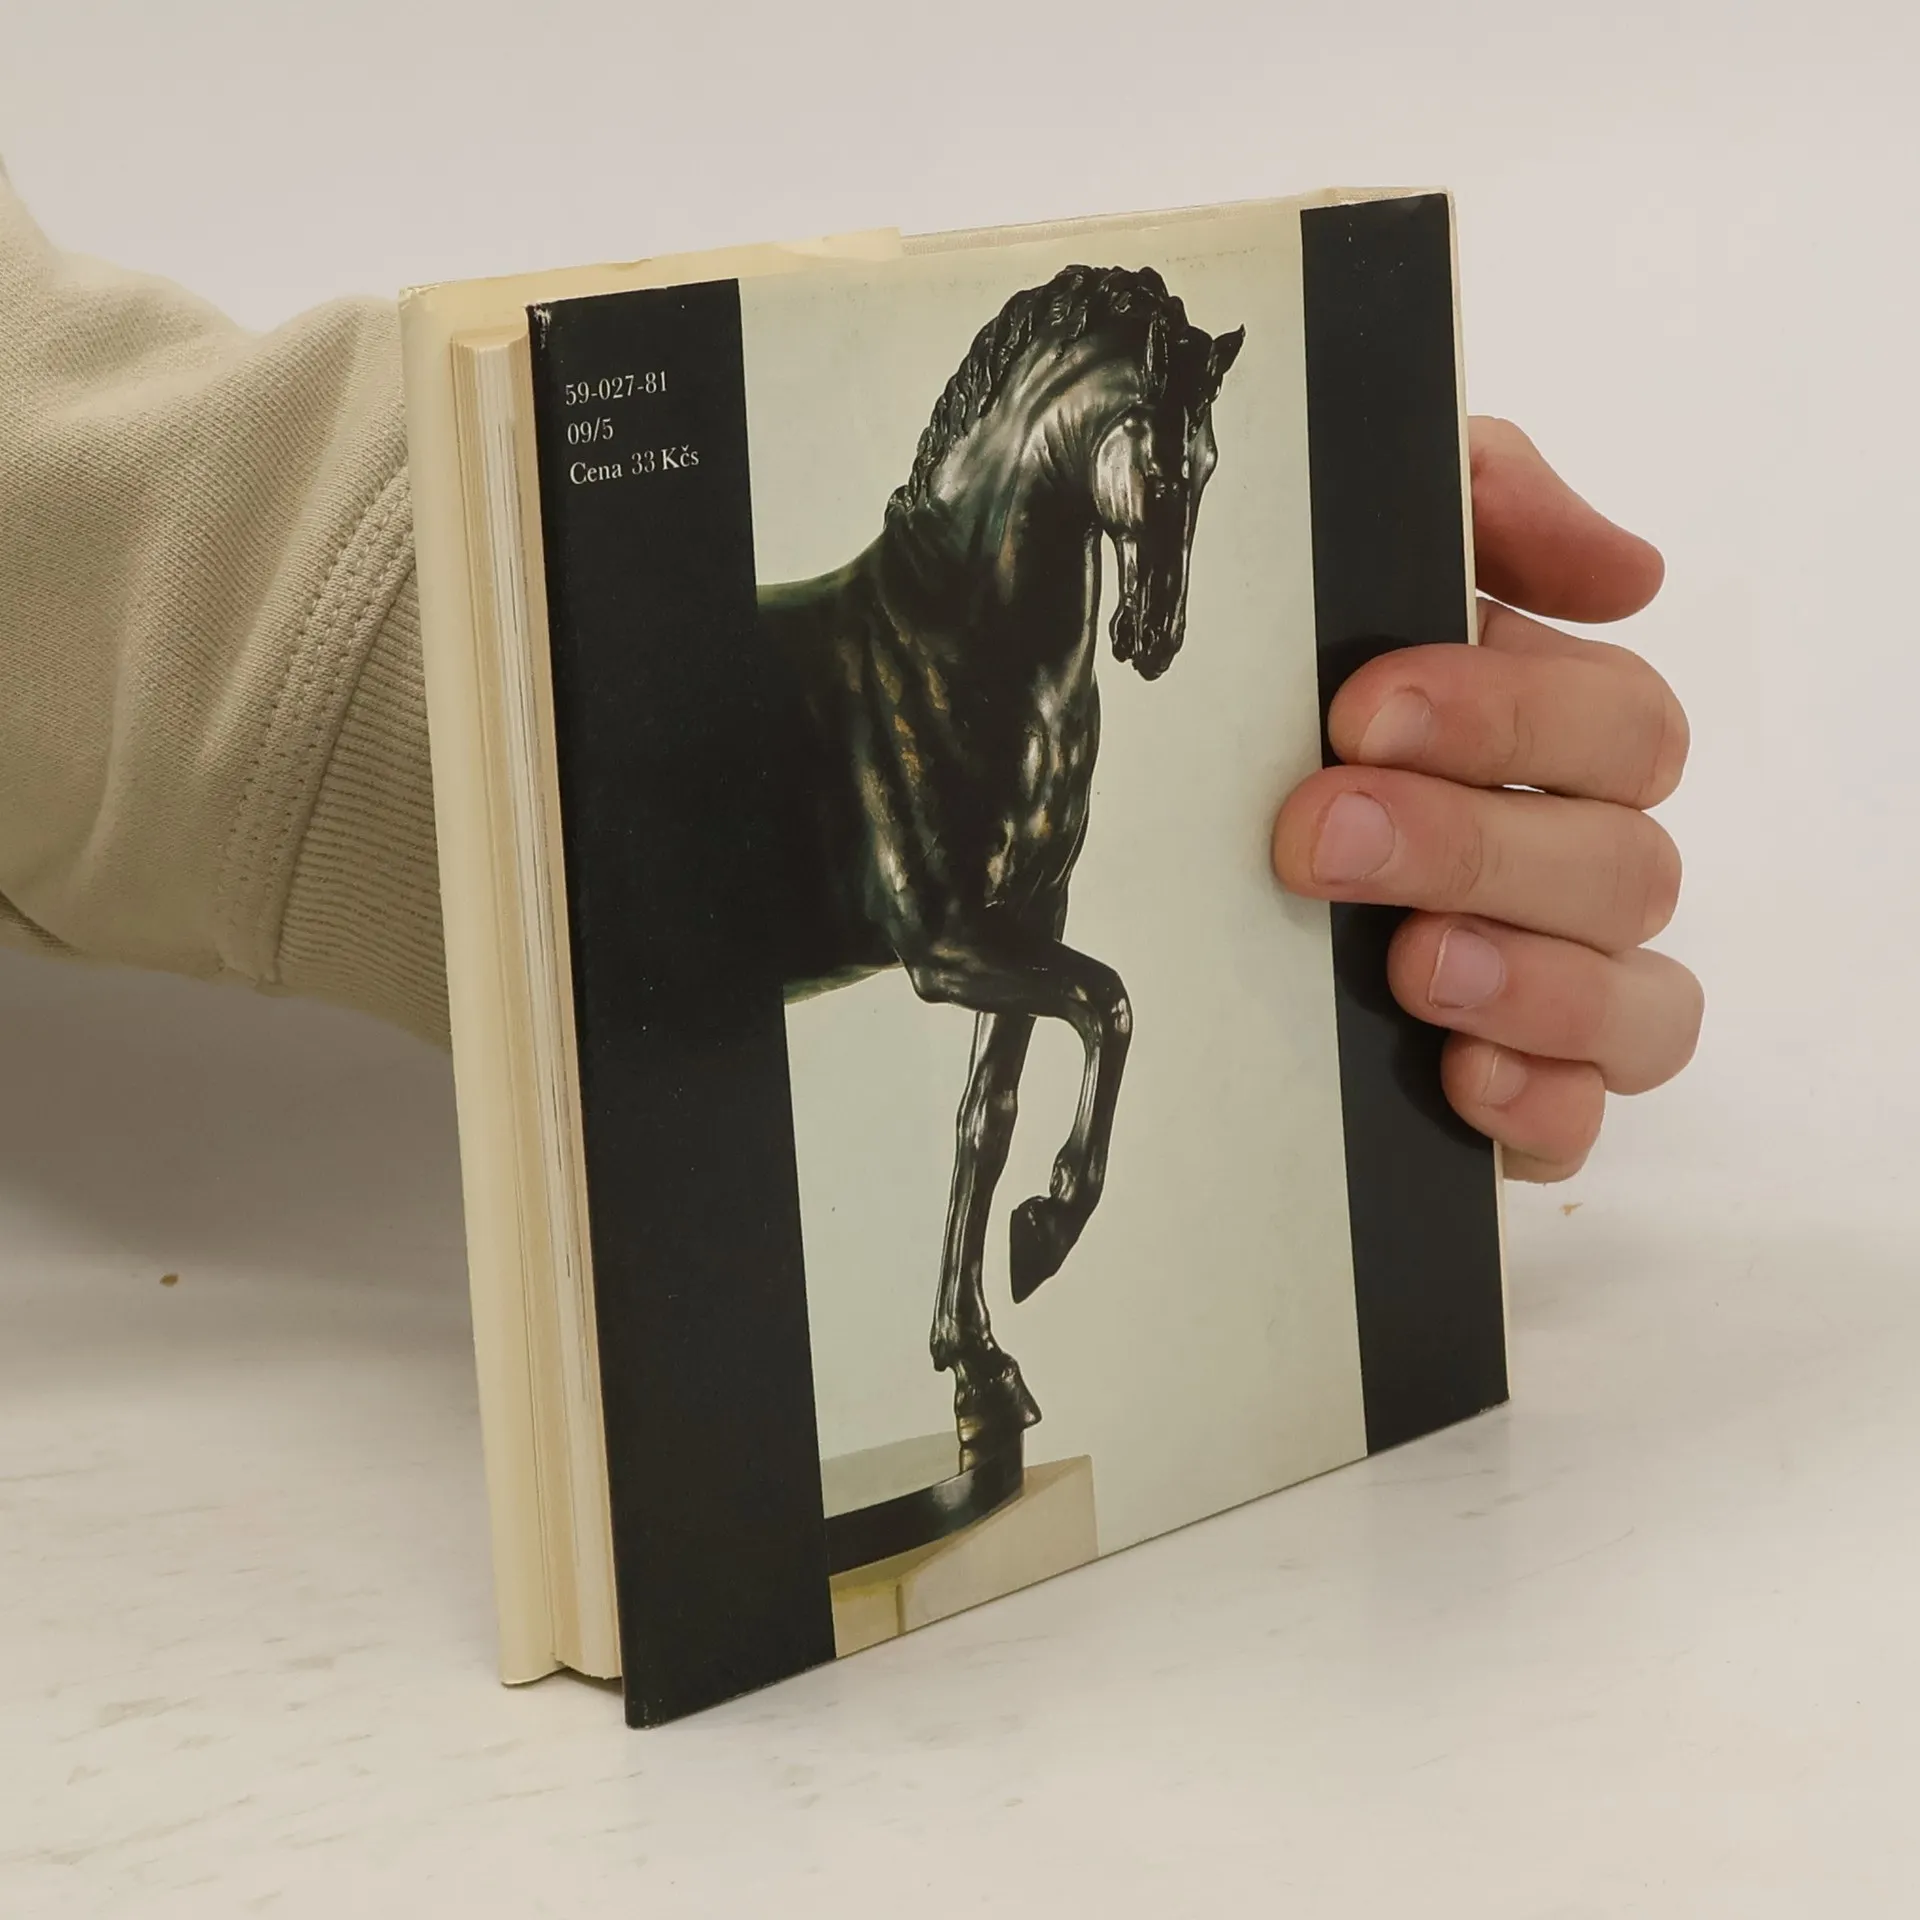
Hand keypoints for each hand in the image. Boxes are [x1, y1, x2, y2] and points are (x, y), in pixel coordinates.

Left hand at [1272, 418, 1700, 1180]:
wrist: (1141, 884)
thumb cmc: (1276, 715)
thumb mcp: (1346, 564)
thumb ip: (1479, 501)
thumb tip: (1624, 568)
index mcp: (1545, 743)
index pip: (1617, 722)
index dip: (1511, 714)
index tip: (1362, 711)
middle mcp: (1567, 864)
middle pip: (1625, 863)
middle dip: (1473, 846)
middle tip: (1322, 834)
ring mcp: (1552, 990)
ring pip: (1638, 1000)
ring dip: (1528, 979)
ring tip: (1407, 964)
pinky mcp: (1515, 1099)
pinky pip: (1582, 1123)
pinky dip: (1539, 1104)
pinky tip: (1458, 1078)